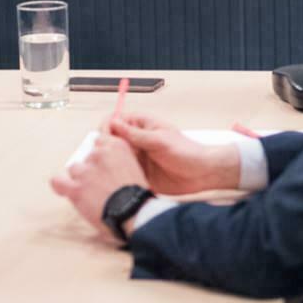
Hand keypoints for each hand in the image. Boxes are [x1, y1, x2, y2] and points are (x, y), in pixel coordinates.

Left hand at [49, 134, 148, 244]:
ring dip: (81, 179)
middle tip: (102, 184)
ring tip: (91, 193)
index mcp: (118, 147)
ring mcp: (87, 171)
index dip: (100, 155)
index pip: (99, 141)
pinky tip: (66, 190)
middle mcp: (101, 154)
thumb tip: (107, 166)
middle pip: (87, 157)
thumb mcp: (136, 168)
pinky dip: (60, 185)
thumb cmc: (138, 195)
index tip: (104, 164)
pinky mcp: (77, 188)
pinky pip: (58, 182)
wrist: (136, 213)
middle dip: (92, 169)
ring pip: (75, 169)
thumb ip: (119, 161)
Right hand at [106, 112, 239, 195]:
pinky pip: (120, 173)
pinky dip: (114, 176)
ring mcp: (135, 157)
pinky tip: (111, 181)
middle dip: (102, 148)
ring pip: (111, 158)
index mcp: (140, 126)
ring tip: (104, 172)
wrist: (201, 173)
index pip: (114, 121)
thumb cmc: (186, 151)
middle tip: (100, 159)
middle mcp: (135, 141)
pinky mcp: (137, 173)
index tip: (102, 139)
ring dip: (106, 163)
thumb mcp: (160, 140)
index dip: (105, 128)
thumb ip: (136, 134)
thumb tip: (113, 123)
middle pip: (109, 141)